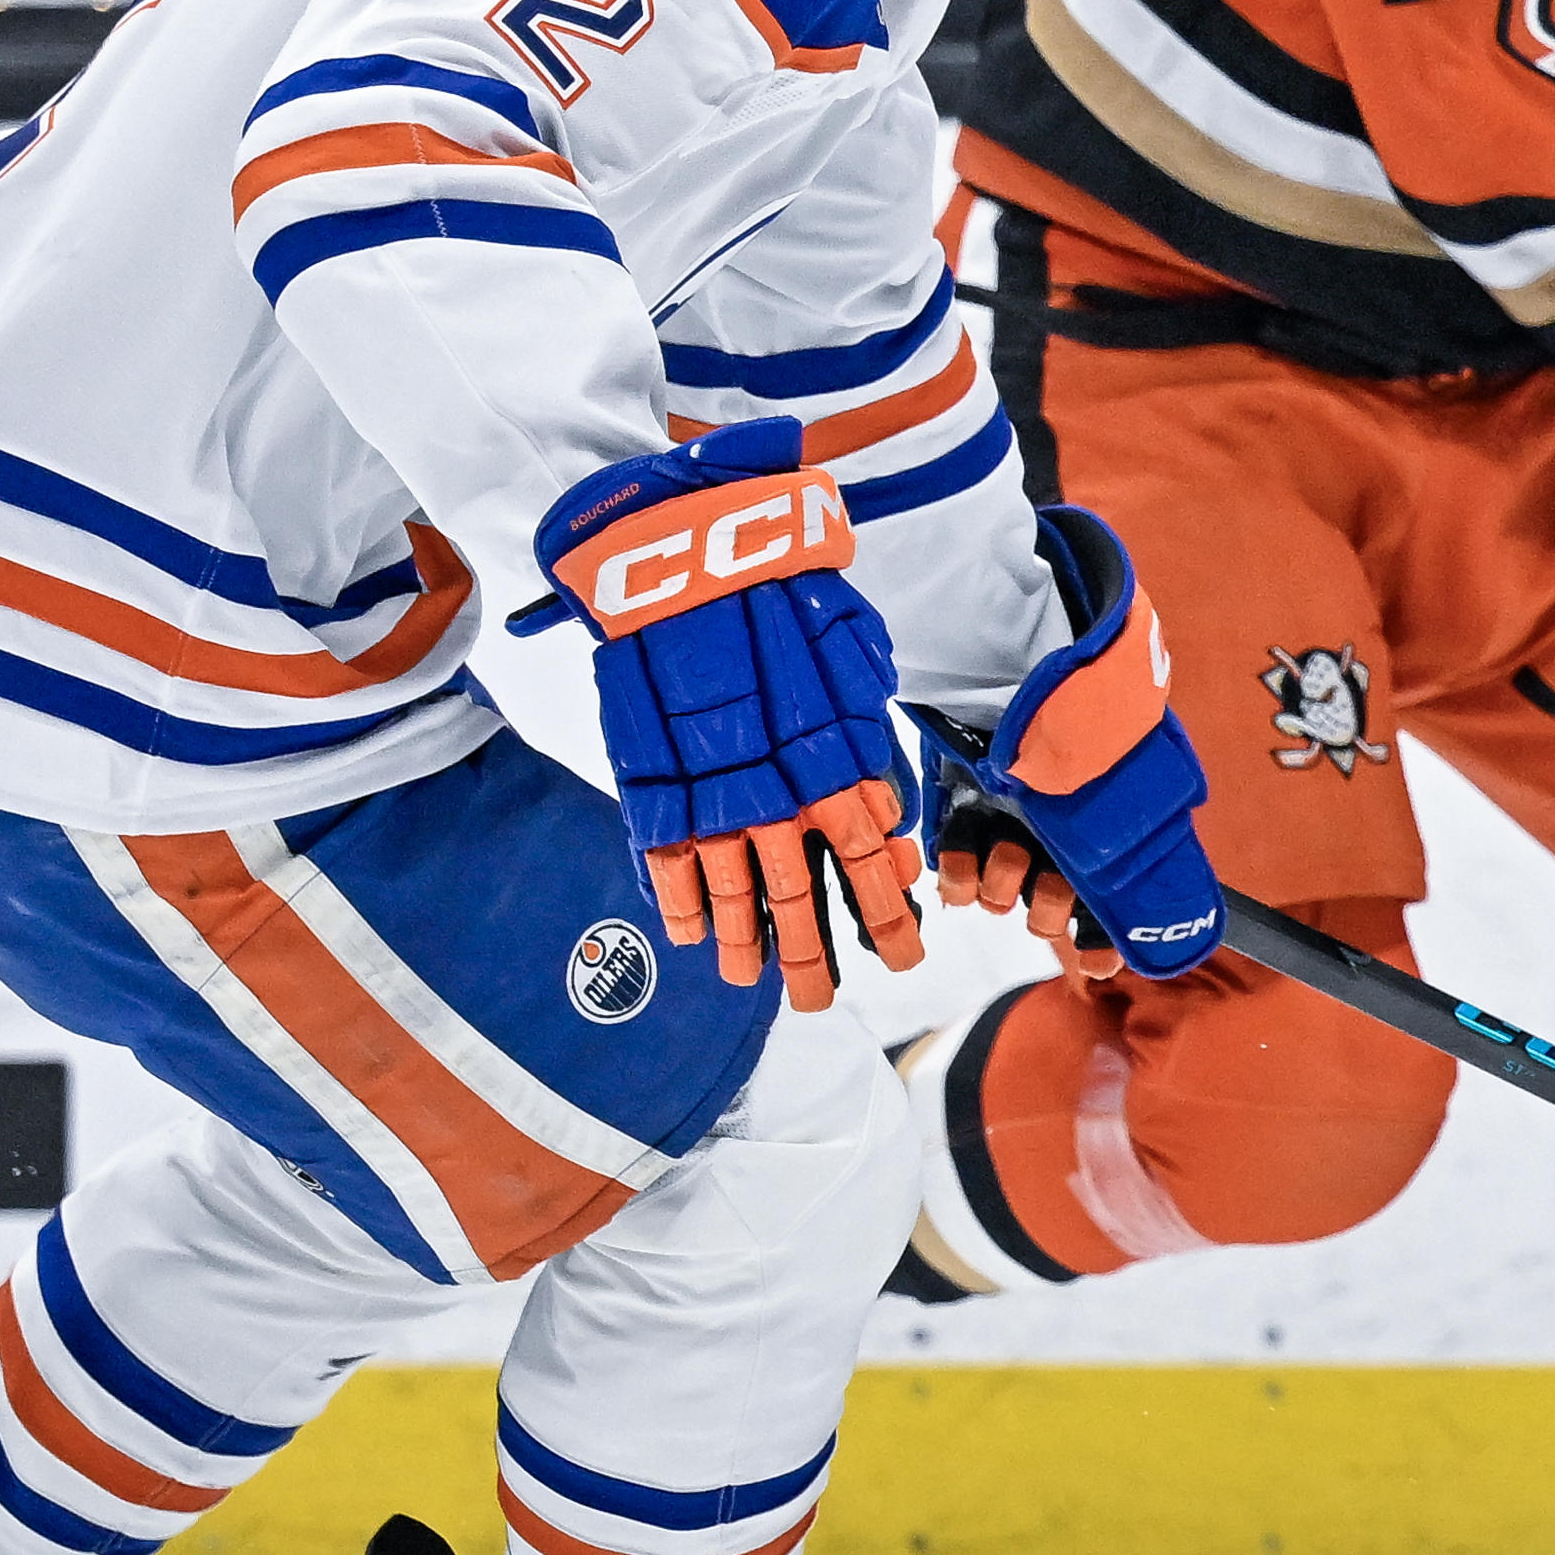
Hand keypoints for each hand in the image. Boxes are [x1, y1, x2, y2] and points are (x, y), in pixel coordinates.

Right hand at [533, 423, 926, 1010]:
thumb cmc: (781, 593)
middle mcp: (773, 786)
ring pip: (734, 891)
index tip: (905, 954)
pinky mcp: (650, 784)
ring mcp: (707, 790)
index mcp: (832, 753)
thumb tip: (880, 810)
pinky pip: (667, 862)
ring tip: (759, 982)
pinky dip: (681, 904)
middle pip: (802, 892)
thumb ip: (863, 735)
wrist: (688, 554)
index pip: (870, 855)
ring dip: (749, 943)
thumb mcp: (849, 656)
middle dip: (814, 955)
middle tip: (820, 1000)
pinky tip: (693, 937)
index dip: (887, 911)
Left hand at [922, 507, 1222, 980]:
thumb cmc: (1074, 695)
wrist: (1001, 650)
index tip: (1101, 962)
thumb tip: (1168, 867)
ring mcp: (1004, 821)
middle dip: (1052, 910)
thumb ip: (1145, 813)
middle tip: (1048, 898)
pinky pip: (953, 875)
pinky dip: (959, 878)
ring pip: (1004, 896)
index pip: (1108, 898)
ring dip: (1009, 889)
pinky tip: (965, 864)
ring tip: (1009, 859)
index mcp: (1097, 818)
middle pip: (1054, 907)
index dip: (1103, 940)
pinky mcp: (956, 813)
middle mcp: (1054, 825)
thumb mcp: (1122, 754)